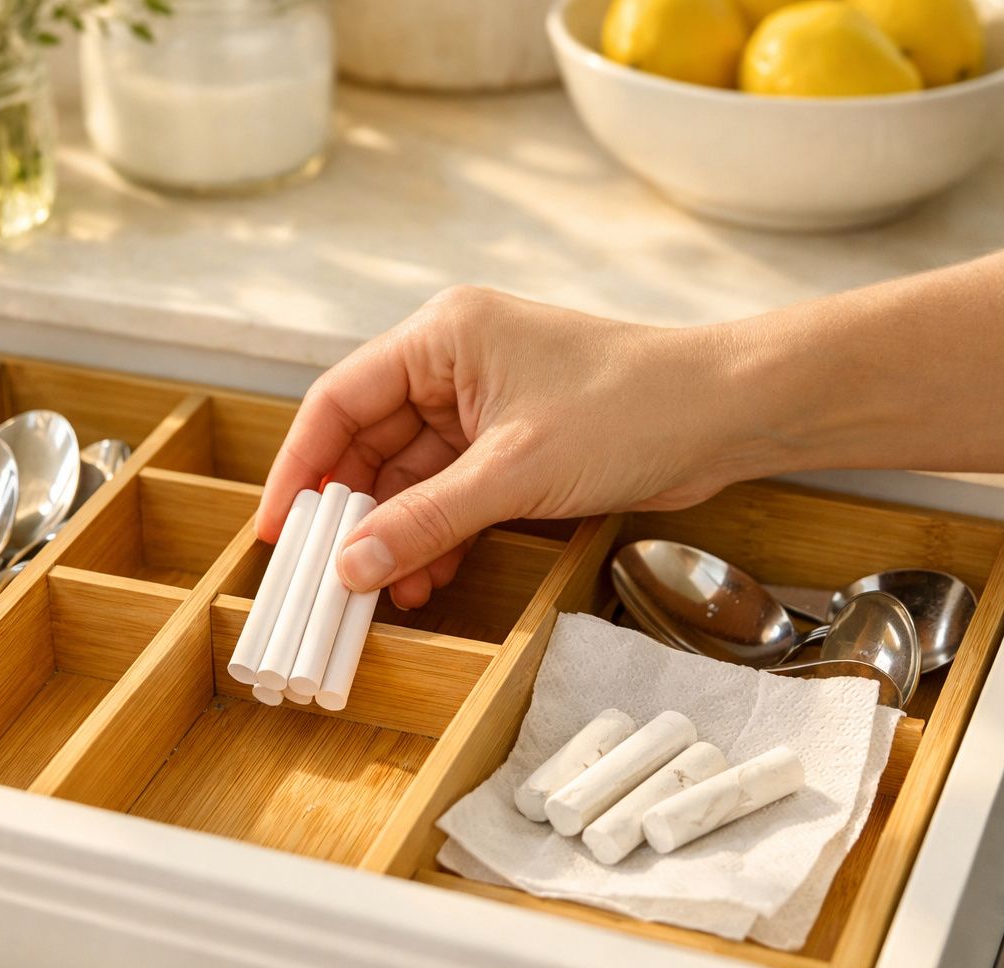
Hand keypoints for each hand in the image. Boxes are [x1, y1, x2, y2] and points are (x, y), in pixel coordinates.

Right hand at [256, 287, 778, 608]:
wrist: (728, 415)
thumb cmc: (632, 409)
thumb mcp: (515, 471)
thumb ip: (426, 520)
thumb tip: (350, 567)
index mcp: (441, 337)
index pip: (339, 400)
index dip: (298, 466)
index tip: (275, 528)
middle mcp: (452, 363)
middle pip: (369, 443)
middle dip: (350, 513)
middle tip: (324, 576)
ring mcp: (483, 405)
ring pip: (409, 476)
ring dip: (395, 535)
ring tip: (382, 594)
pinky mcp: (512, 442)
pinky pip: (450, 492)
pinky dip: (435, 535)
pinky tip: (426, 580)